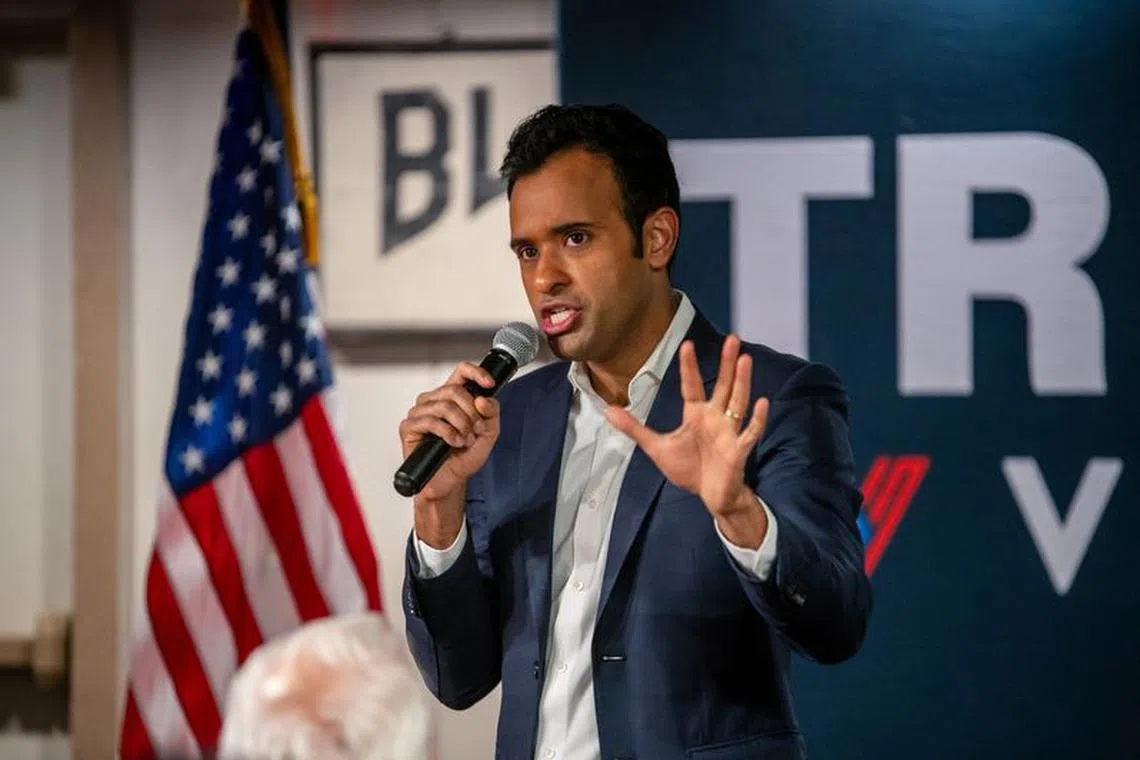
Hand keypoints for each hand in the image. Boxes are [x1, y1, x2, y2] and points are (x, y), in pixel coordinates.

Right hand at [398, 362, 500, 503]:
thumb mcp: (488, 433)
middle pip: (455, 390)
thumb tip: (482, 399)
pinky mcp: (409, 427)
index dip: (475, 373)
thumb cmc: (465, 457)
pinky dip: (447, 433)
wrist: (451, 481)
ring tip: (465, 440)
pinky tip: (453, 443)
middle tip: (476, 430)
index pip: (461, 372)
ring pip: (444, 405)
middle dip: (471, 412)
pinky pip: (430, 421)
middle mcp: (434, 401)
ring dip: (461, 425)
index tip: (489, 383)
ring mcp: (419, 413)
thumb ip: (491, 413)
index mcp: (452, 397)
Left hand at [605, 335, 768, 517]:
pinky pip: (750, 432)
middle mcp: (715, 418)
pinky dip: (757, 418)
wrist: (710, 495)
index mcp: (696, 415)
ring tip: (745, 360)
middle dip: (727, 364)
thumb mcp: (657, 448)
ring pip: (738, 402)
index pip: (691, 386)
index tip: (687, 344)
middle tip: (733, 339)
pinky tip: (761, 402)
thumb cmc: (688, 469)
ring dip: (742, 381)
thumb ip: (634, 430)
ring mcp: (729, 432)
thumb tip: (608, 411)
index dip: (689, 366)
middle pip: (723, 386)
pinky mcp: (739, 449)